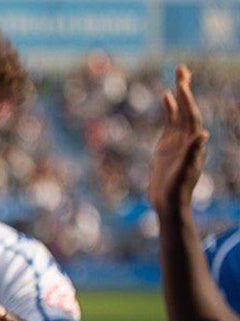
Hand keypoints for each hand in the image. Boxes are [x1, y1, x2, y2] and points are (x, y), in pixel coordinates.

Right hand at [148, 65, 208, 215]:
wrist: (170, 203)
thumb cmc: (178, 190)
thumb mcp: (184, 172)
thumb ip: (193, 153)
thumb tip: (203, 134)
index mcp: (193, 142)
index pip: (191, 116)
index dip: (187, 100)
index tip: (182, 84)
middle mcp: (187, 137)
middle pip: (187, 107)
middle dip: (185, 88)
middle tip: (182, 68)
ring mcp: (177, 140)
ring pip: (179, 112)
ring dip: (179, 94)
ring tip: (178, 75)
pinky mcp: (166, 146)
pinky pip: (169, 122)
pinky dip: (169, 108)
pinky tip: (166, 97)